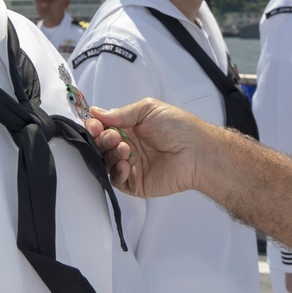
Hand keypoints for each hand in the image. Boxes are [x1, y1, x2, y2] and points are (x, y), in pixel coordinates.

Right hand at [86, 98, 207, 198]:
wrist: (197, 152)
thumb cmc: (180, 128)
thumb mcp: (148, 110)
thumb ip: (122, 112)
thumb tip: (98, 112)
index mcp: (132, 127)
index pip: (105, 127)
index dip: (97, 126)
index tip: (94, 124)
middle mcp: (130, 146)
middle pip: (103, 145)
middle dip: (102, 139)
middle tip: (111, 136)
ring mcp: (133, 165)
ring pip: (107, 162)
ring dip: (111, 154)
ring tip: (125, 148)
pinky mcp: (136, 183)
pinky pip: (117, 180)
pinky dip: (117, 172)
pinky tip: (126, 164)